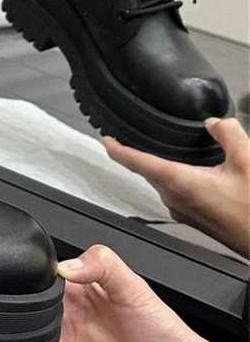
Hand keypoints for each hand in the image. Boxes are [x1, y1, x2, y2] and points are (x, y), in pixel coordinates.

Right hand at [29, 245, 248, 341]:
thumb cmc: (164, 335)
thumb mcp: (136, 288)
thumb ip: (103, 265)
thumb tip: (67, 265)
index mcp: (80, 290)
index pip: (45, 276)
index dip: (32, 272)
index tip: (25, 270)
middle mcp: (67, 316)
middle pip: (29, 303)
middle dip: (20, 300)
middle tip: (21, 298)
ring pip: (23, 330)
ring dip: (16, 326)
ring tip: (21, 321)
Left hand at [104, 117, 249, 255]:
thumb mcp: (248, 161)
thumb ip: (228, 134)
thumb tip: (214, 123)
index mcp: (181, 183)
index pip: (137, 163)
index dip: (117, 149)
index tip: (106, 140)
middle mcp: (175, 199)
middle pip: (148, 170)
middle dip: (142, 153)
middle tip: (136, 136)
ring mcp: (182, 211)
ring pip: (162, 181)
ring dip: (162, 165)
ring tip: (168, 149)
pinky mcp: (192, 218)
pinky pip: (176, 191)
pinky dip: (177, 177)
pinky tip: (194, 171)